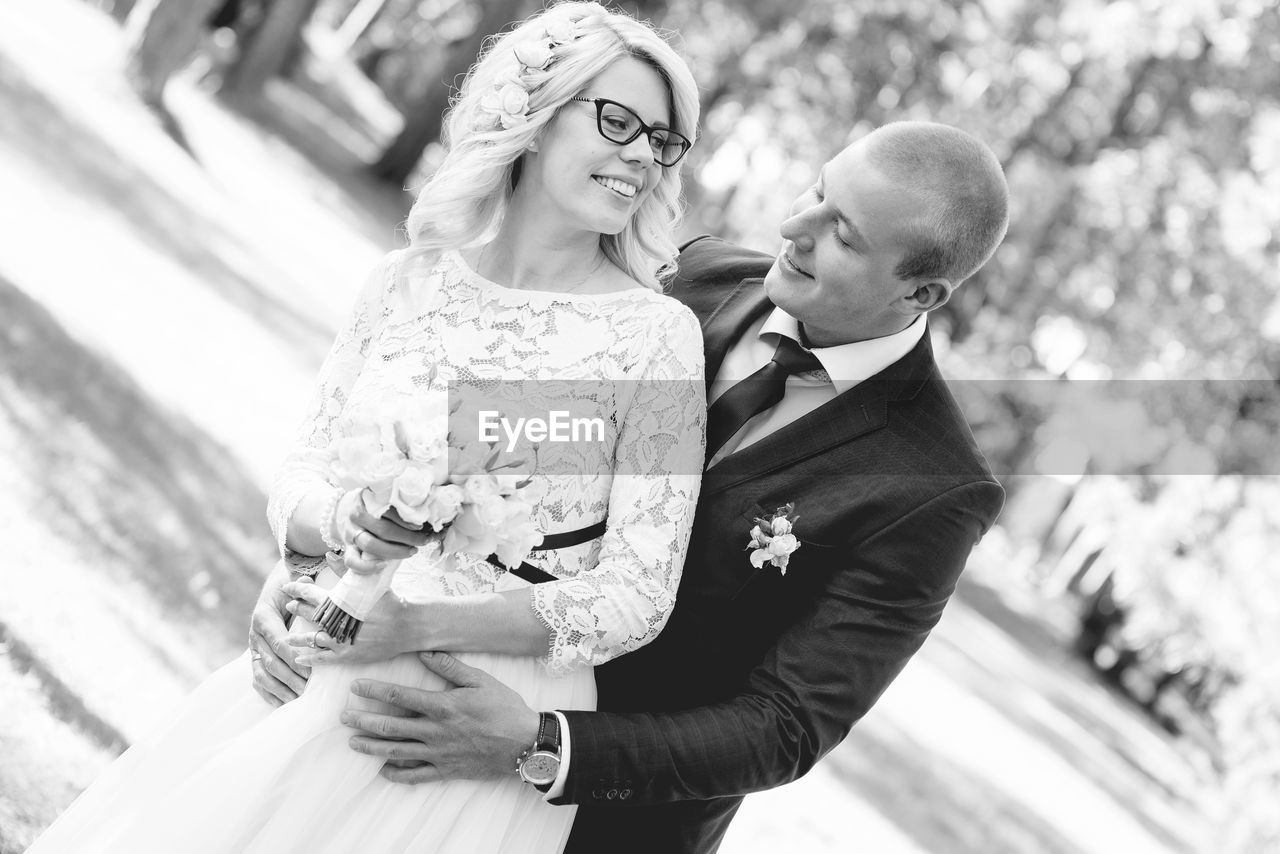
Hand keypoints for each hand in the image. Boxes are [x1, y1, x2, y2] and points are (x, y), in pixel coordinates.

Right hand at [248, 565, 310, 705]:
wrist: (278, 586)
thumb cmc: (291, 587)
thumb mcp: (294, 584)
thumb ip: (301, 586)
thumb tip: (306, 582)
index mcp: (263, 617)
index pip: (279, 642)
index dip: (294, 659)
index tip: (310, 672)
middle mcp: (255, 634)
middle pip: (272, 662)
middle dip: (291, 679)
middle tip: (309, 691)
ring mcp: (253, 648)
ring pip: (263, 674)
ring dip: (281, 689)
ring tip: (299, 701)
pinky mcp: (255, 658)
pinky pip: (258, 680)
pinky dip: (269, 694)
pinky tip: (283, 704)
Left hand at [283, 581, 417, 665]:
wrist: (406, 626)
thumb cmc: (388, 602)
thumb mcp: (367, 583)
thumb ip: (345, 570)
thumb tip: (329, 555)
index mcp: (338, 602)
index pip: (309, 593)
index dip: (296, 589)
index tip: (287, 587)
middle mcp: (335, 622)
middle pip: (308, 614)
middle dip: (296, 608)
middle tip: (289, 606)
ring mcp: (339, 640)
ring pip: (311, 639)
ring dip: (297, 637)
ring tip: (288, 636)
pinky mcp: (346, 655)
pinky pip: (323, 659)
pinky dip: (309, 659)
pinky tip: (300, 659)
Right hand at [337, 491, 436, 575]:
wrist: (346, 510)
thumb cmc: (373, 505)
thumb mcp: (383, 497)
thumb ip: (398, 502)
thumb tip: (426, 513)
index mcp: (367, 500)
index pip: (388, 509)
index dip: (406, 519)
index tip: (421, 525)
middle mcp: (357, 516)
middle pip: (384, 529)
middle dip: (408, 537)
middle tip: (423, 540)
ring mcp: (351, 532)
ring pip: (371, 544)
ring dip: (395, 551)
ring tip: (412, 551)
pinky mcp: (347, 548)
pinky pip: (352, 561)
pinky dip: (367, 566)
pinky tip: (383, 565)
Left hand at [342, 652, 539, 784]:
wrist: (525, 743)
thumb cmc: (504, 708)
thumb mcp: (480, 680)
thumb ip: (450, 667)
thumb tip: (425, 652)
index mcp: (442, 706)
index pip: (399, 696)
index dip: (374, 690)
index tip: (356, 687)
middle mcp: (435, 731)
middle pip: (391, 726)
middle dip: (364, 720)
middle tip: (344, 717)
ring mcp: (439, 753)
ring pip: (397, 752)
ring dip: (372, 747)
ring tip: (353, 742)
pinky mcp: (446, 770)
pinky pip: (416, 776)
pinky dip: (397, 775)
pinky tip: (382, 771)